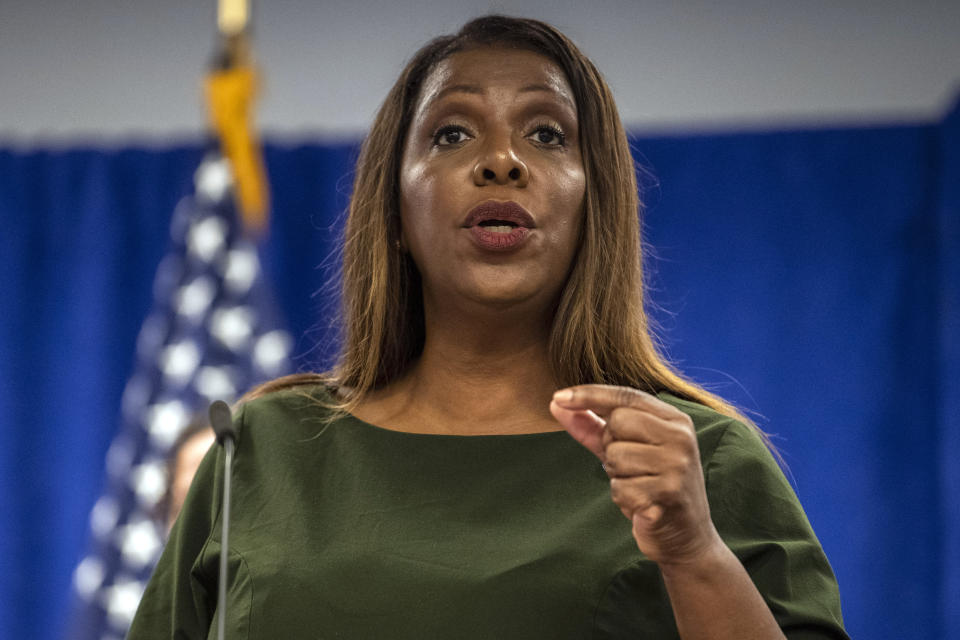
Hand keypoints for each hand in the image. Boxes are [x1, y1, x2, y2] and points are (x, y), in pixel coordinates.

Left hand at [550, 384, 722, 566]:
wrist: (687, 538)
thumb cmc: (651, 487)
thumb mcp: (624, 451)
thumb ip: (592, 427)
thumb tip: (556, 403)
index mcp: (674, 420)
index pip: (626, 396)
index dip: (590, 395)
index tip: (558, 397)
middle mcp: (680, 437)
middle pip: (617, 422)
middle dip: (611, 446)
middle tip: (630, 468)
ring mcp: (677, 465)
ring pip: (616, 456)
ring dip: (617, 476)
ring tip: (639, 486)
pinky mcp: (668, 493)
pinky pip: (620, 487)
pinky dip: (623, 498)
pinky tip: (642, 504)